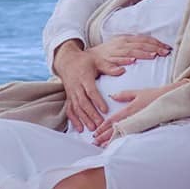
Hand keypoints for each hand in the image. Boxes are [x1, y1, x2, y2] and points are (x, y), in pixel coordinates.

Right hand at [53, 35, 170, 133]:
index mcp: (84, 78)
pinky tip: (80, 128)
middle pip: (83, 102)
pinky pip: (69, 110)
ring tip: (92, 128)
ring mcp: (71, 93)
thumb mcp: (96, 60)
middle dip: (91, 114)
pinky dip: (73, 120)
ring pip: (76, 108)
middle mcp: (76, 87)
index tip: (105, 110)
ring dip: (84, 118)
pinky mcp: (68, 98)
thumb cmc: (84, 61)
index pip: (91, 91)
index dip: (97, 101)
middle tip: (100, 124)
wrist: (67, 60)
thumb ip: (109, 67)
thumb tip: (122, 70)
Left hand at [92, 83, 184, 146]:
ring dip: (112, 141)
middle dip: (104, 137)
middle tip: (94, 143)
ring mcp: (139, 125)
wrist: (170, 100)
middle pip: (115, 130)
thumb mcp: (137, 92)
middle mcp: (133, 119)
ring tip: (102, 147)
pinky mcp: (145, 128)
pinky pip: (132, 137)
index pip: (112, 120)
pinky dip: (124, 142)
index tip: (95, 132)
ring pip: (123, 135)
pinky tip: (118, 147)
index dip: (103, 127)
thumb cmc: (154, 95)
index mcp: (129, 109)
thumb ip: (124, 95)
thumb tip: (111, 96)